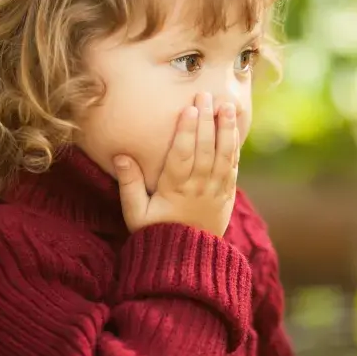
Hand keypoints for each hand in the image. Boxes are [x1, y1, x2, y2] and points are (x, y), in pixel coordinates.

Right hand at [113, 92, 238, 236]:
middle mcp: (198, 188)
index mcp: (174, 190)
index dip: (187, 131)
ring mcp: (215, 191)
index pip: (182, 155)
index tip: (190, 108)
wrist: (186, 260)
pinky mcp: (227, 195)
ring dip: (226, 129)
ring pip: (223, 155)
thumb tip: (121, 156)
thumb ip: (129, 185)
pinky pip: (233, 167)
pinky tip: (233, 128)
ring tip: (227, 105)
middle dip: (207, 120)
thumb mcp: (135, 214)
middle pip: (205, 149)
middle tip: (206, 95)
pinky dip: (234, 146)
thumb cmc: (156, 233)